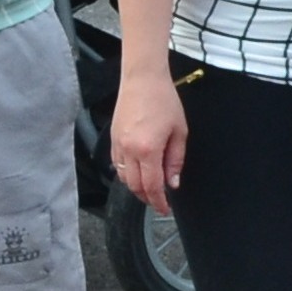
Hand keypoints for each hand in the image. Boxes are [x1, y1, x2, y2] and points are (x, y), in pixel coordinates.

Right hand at [110, 69, 187, 216]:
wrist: (142, 81)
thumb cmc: (164, 101)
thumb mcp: (179, 131)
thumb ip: (175, 160)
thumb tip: (173, 182)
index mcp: (148, 150)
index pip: (152, 186)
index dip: (159, 202)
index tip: (165, 209)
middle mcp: (129, 151)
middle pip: (135, 186)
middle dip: (147, 198)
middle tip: (159, 203)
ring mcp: (117, 146)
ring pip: (124, 178)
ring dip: (136, 187)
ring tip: (150, 189)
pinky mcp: (112, 140)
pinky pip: (118, 166)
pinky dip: (127, 174)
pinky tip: (138, 173)